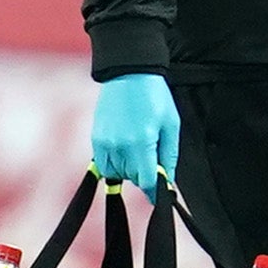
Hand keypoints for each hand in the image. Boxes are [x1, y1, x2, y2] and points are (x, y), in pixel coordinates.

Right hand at [88, 73, 178, 189]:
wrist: (129, 73)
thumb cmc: (155, 97)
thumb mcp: (171, 125)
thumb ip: (169, 156)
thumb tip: (167, 181)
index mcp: (142, 143)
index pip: (147, 181)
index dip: (155, 190)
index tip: (160, 193)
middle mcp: (121, 146)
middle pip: (133, 178)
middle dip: (144, 173)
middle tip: (151, 154)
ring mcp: (105, 143)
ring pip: (117, 174)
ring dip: (128, 169)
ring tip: (136, 149)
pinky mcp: (96, 139)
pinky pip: (103, 165)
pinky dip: (113, 165)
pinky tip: (123, 151)